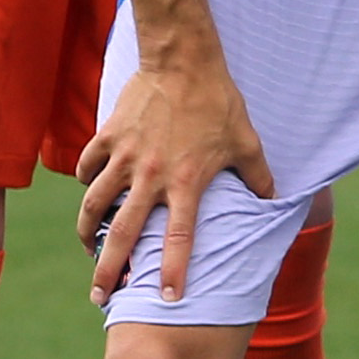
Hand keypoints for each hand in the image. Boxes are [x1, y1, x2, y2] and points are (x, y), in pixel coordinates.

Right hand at [76, 23, 269, 303]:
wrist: (182, 60)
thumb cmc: (218, 101)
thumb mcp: (247, 141)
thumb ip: (258, 175)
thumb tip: (274, 199)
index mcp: (186, 182)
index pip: (178, 238)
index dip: (172, 270)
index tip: (165, 299)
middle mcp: (151, 176)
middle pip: (122, 234)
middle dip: (109, 270)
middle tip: (101, 297)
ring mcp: (125, 157)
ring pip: (93, 205)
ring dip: (87, 231)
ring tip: (88, 248)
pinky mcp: (107, 137)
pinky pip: (86, 168)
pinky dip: (84, 182)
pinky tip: (89, 190)